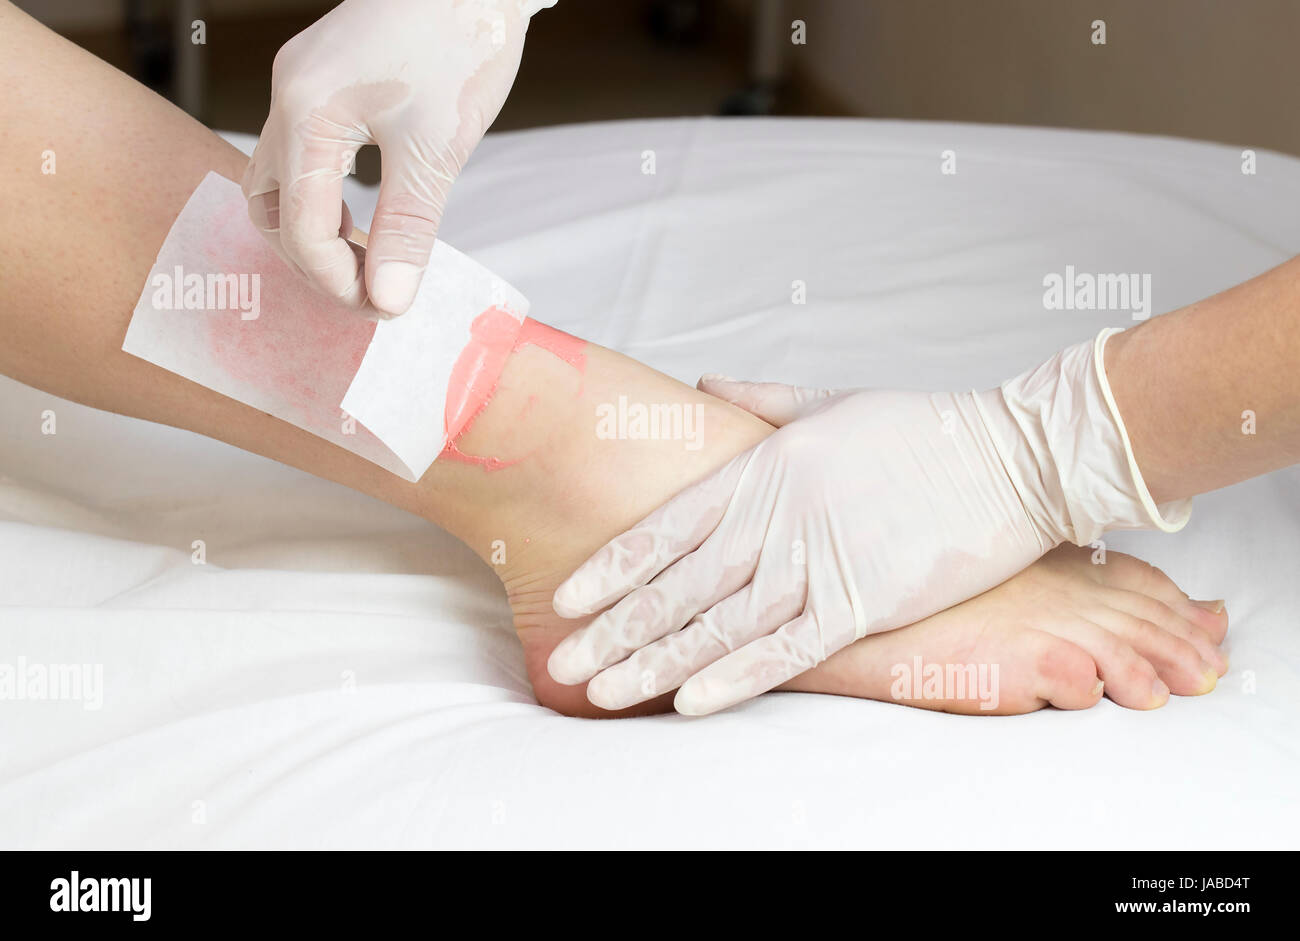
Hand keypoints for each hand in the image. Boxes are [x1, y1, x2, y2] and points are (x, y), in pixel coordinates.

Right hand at [242, 0, 552, 315]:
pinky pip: (305, 155)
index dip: (338, 281)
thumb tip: (385, 301)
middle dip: (314, 261)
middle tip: (370, 292)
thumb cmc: (460, 44)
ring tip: (370, 261)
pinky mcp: (325, 82)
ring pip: (281, 181)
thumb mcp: (435, 149)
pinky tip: (370, 217)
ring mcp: (302, 86)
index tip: (385, 310)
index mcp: (306, 112)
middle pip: (270, 208)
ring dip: (316, 231)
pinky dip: (327, 198)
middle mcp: (289, 96)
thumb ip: (406, 229)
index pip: (300, 226)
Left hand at [545, 331, 1191, 714]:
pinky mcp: (863, 603)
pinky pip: (786, 650)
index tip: (569, 597)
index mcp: (764, 471)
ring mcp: (818, 563)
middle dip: (614, 628)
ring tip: (605, 691)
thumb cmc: (921, 429)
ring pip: (719, 623)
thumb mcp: (827, 403)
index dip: (613, 567)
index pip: (668, 527)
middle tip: (564, 660)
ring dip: (656, 661)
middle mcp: (777, 519)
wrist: (1010, 455)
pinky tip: (690, 702)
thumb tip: (704, 385)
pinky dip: (736, 678)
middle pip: (678, 584)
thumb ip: (757, 402)